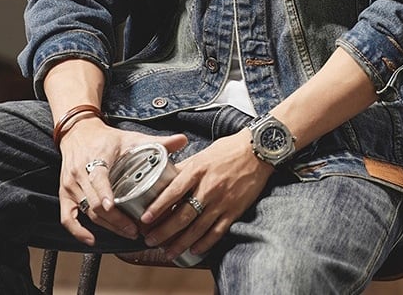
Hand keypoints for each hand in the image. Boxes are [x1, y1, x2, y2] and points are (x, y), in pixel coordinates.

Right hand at [57, 116, 186, 245]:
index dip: (104, 194)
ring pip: (86, 212)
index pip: (98, 178)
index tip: (114, 207)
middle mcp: (80, 173)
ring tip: (127, 232)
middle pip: (94, 203)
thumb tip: (183, 140)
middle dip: (115, 219)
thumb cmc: (108, 138)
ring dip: (106, 226)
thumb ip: (157, 141)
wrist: (79, 133)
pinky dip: (78, 231)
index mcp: (97, 158)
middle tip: (135, 229)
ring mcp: (70, 185)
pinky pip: (67, 218)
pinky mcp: (65, 194)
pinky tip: (92, 240)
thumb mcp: (131, 137)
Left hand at [139, 127, 273, 261]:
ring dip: (180, 243)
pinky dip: (204, 243)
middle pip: (182, 215)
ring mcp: (222, 201)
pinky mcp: (234, 210)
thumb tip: (165, 178)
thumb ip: (185, 168)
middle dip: (163, 231)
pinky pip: (217, 232)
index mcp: (198, 169)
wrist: (257, 151)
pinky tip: (193, 250)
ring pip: (197, 228)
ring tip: (168, 251)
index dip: (157, 207)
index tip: (144, 219)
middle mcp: (208, 187)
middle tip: (150, 240)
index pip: (173, 192)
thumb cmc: (229, 150)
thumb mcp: (203, 154)